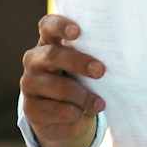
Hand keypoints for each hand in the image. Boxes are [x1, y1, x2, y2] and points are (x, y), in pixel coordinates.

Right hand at [19, 14, 104, 146]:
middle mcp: (34, 60)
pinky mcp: (30, 108)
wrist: (66, 120)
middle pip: (53, 55)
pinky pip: (55, 109)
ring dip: (82, 95)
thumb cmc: (81, 83)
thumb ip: (92, 58)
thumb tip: (117, 60)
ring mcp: (29, 83)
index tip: (77, 31)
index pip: (48, 26)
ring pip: (57, 86)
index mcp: (48, 42)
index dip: (60, 26)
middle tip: (100, 71)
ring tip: (100, 103)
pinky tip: (82, 112)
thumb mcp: (85, 69)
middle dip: (79, 62)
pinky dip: (73, 112)